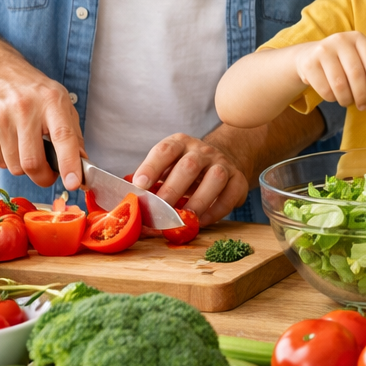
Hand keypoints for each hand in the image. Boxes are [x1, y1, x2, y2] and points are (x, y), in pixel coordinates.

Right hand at [0, 61, 83, 190]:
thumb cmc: (33, 92)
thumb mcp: (60, 102)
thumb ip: (73, 134)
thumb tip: (82, 166)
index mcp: (51, 101)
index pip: (63, 137)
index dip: (69, 163)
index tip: (74, 183)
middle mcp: (24, 109)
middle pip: (33, 162)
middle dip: (44, 177)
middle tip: (49, 174)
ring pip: (16, 167)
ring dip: (25, 167)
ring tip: (27, 147)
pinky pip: (0, 163)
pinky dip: (9, 160)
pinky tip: (10, 141)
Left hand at [130, 133, 250, 224]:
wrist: (221, 160)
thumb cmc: (184, 170)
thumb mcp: (166, 167)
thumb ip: (150, 182)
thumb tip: (126, 204)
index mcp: (179, 144)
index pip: (165, 150)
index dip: (151, 167)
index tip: (140, 185)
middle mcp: (202, 151)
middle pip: (190, 165)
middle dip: (173, 189)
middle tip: (160, 210)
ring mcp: (222, 163)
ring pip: (215, 177)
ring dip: (199, 200)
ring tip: (185, 217)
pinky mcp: (238, 179)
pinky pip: (230, 194)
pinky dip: (216, 210)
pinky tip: (202, 221)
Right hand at [293, 32, 365, 108]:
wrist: (309, 57)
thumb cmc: (342, 63)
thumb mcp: (360, 64)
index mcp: (358, 38)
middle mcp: (340, 40)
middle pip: (356, 74)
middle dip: (362, 95)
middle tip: (364, 106)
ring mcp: (323, 50)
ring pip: (340, 84)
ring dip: (347, 99)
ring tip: (348, 102)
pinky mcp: (309, 63)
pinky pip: (325, 89)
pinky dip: (332, 98)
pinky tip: (334, 95)